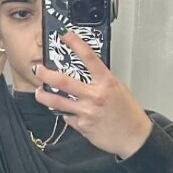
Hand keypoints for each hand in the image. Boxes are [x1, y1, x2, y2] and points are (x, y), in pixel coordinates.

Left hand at [34, 29, 152, 157]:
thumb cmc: (128, 113)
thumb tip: (85, 72)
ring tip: (38, 92)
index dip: (75, 43)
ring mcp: (87, 112)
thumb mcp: (118, 88)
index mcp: (107, 82)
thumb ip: (101, 80)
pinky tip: (66, 111)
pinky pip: (67, 117)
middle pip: (63, 82)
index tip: (65, 35)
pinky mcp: (82, 126)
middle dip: (46, 74)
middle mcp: (95, 96)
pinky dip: (65, 113)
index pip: (89, 58)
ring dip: (43, 96)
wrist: (134, 136)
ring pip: (57, 102)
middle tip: (38, 69)